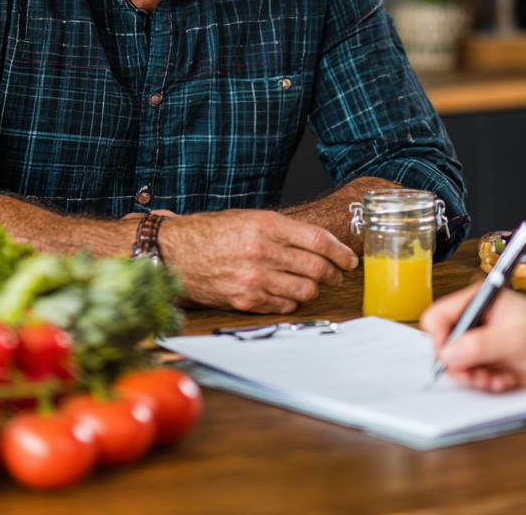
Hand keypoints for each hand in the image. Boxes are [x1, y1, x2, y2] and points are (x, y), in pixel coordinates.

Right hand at [158, 209, 358, 313]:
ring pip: (305, 292)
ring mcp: (254, 279)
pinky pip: (284, 307)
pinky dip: (291, 302)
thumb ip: (283, 230)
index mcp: (265, 224)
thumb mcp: (249, 218)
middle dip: (333, 274)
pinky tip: (286, 294)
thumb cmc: (212, 233)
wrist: (175, 253)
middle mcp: (262, 251)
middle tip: (336, 275)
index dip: (341, 251)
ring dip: (313, 290)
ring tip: (311, 285)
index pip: (318, 240)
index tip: (350, 259)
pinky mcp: (245, 300)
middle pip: (316, 268)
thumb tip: (321, 244)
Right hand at [420, 285, 525, 392]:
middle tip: (476, 375)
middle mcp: (478, 318)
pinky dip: (482, 382)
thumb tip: (449, 352)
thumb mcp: (516, 339)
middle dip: (458, 363)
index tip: (449, 357)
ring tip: (494, 379)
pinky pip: (469, 374)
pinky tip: (502, 380)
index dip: (438, 337)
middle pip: (444, 341)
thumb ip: (480, 345)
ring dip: (472, 376)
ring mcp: (481, 340)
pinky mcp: (487, 359)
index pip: (440, 314)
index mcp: (481, 299)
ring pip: (455, 362)